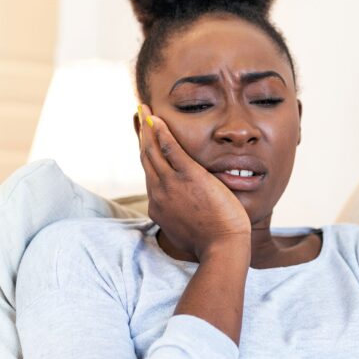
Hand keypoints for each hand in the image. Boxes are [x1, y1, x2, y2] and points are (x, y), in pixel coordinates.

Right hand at [138, 103, 250, 259]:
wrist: (221, 248)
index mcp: (158, 206)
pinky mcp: (188, 176)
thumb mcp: (183, 232)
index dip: (144, 154)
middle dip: (140, 135)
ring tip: (143, 110)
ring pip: (152, 150)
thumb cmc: (209, 244)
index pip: (148, 173)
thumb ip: (178, 218)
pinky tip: (156, 119)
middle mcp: (158, 193)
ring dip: (146, 128)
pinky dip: (161, 132)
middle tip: (137, 117)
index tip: (141, 141)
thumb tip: (180, 213)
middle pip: (145, 157)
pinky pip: (170, 148)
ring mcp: (171, 183)